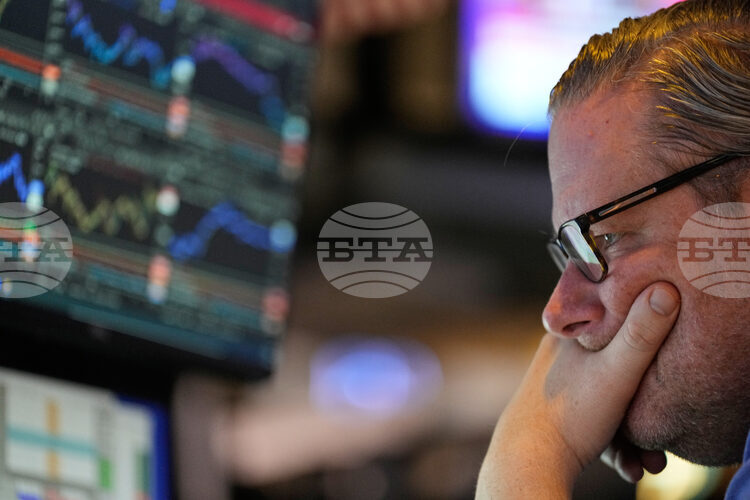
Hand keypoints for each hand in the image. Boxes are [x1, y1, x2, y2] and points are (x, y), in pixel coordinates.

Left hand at [476, 282, 679, 497]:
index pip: (612, 319)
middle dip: (647, 399)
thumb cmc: (572, 413)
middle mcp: (559, 359)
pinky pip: (596, 426)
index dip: (643, 329)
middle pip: (617, 367)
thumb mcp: (618, 370)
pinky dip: (616, 445)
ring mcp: (558, 389)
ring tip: (652, 459)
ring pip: (609, 403)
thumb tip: (666, 289)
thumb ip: (643, 333)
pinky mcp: (558, 418)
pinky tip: (632, 465)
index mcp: (567, 336)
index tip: (667, 346)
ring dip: (635, 433)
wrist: (530, 462)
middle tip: (664, 421)